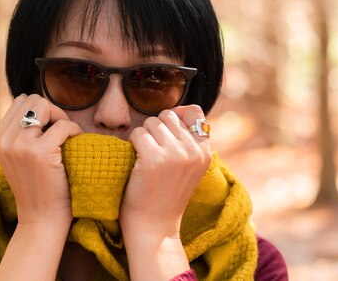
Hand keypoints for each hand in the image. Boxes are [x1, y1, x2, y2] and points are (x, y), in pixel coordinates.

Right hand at [0, 94, 82, 225]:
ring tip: (66, 136)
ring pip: (46, 106)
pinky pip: (63, 125)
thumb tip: (36, 104)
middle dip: (50, 110)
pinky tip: (76, 143)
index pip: (20, 102)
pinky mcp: (41, 152)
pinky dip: (74, 130)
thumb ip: (19, 134)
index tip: (49, 128)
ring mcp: (21, 146)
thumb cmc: (36, 187)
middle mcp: (5, 140)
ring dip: (61, 118)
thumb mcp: (17, 157)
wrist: (41, 219)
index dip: (39, 111)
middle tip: (60, 131)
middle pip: (33, 99)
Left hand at [120, 105, 211, 236]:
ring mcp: (175, 154)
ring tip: (145, 160)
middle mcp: (193, 151)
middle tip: (152, 153)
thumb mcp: (188, 167)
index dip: (177, 115)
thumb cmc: (164, 194)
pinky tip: (137, 163)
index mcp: (205, 152)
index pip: (195, 112)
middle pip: (167, 116)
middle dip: (155, 129)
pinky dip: (132, 145)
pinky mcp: (154, 158)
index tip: (166, 133)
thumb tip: (177, 111)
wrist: (154, 226)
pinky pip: (137, 134)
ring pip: (151, 123)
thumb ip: (188, 141)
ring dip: (142, 137)